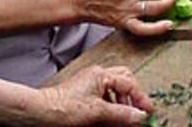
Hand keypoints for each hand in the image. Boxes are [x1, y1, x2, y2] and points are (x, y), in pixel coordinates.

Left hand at [38, 65, 153, 124]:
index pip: (130, 83)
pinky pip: (106, 94)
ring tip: (125, 116)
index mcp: (101, 74)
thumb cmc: (64, 107)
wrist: (43, 112)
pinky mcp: (85, 92)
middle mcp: (97, 75)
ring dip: (123, 101)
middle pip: (124, 79)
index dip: (141, 98)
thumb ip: (122, 113)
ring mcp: (91, 82)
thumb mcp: (98, 112)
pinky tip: (112, 115)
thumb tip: (139, 115)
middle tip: (138, 110)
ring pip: (115, 87)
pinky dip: (113, 103)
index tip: (148, 111)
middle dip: (133, 95)